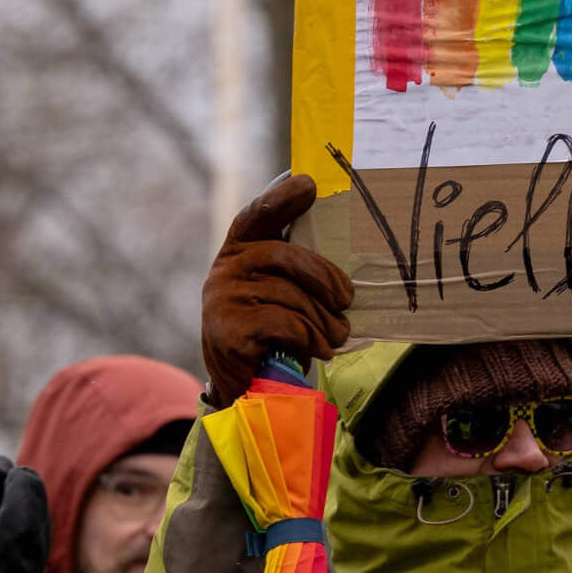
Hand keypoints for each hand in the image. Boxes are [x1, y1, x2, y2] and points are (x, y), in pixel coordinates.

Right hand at [204, 173, 353, 405]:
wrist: (245, 387)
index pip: (257, 216)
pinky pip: (285, 323)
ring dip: (323, 320)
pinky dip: (310, 337)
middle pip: (284, 255)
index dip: (281, 199)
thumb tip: (348, 271)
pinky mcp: (229, 329)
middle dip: (324, 277)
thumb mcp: (284, 295)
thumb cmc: (274, 333)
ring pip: (290, 295)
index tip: (308, 184)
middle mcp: (225, 268)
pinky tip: (318, 349)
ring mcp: (223, 297)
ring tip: (337, 335)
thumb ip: (300, 273)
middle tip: (347, 299)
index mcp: (241, 251)